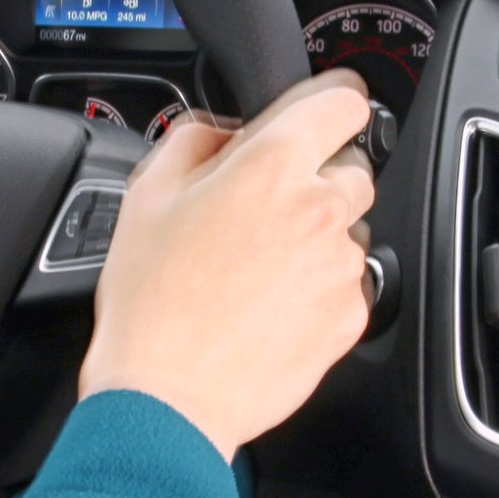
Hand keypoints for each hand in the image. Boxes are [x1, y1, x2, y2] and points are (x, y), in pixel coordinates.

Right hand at [77, 69, 378, 460]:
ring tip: (257, 269)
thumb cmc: (152, 301)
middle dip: (314, 179)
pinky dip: (318, 286)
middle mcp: (320, 209)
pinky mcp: (350, 315)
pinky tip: (269, 303)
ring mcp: (342, 266)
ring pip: (348, 229)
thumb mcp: (147, 193)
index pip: (344, 101)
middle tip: (262, 211)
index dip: (331, 103)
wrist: (168, 396)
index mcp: (272, 165)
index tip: (322, 114)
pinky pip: (348, 282)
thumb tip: (225, 129)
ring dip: (317, 236)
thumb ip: (196, 137)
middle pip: (351, 167)